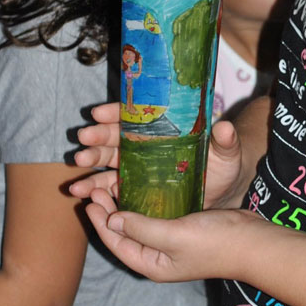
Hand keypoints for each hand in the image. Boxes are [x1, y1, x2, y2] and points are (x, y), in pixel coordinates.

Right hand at [71, 105, 244, 208]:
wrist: (223, 189)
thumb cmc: (224, 164)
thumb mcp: (227, 151)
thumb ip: (225, 141)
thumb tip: (225, 128)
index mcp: (162, 128)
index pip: (134, 115)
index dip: (116, 112)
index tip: (99, 113)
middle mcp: (144, 144)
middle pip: (115, 137)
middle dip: (98, 137)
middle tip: (84, 139)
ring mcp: (137, 166)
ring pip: (107, 161)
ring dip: (90, 164)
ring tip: (78, 168)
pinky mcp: (134, 188)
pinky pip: (110, 186)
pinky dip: (94, 188)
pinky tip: (81, 192)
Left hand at [85, 197, 254, 282]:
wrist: (253, 243)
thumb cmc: (216, 243)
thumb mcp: (175, 236)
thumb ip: (142, 229)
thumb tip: (112, 219)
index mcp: (152, 264)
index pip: (116, 243)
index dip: (101, 221)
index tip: (90, 198)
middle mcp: (158, 256)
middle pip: (124, 234)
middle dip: (109, 212)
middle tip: (97, 187)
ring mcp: (171, 243)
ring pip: (138, 223)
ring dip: (124, 206)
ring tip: (112, 185)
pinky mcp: (183, 229)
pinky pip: (155, 215)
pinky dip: (143, 202)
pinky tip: (140, 187)